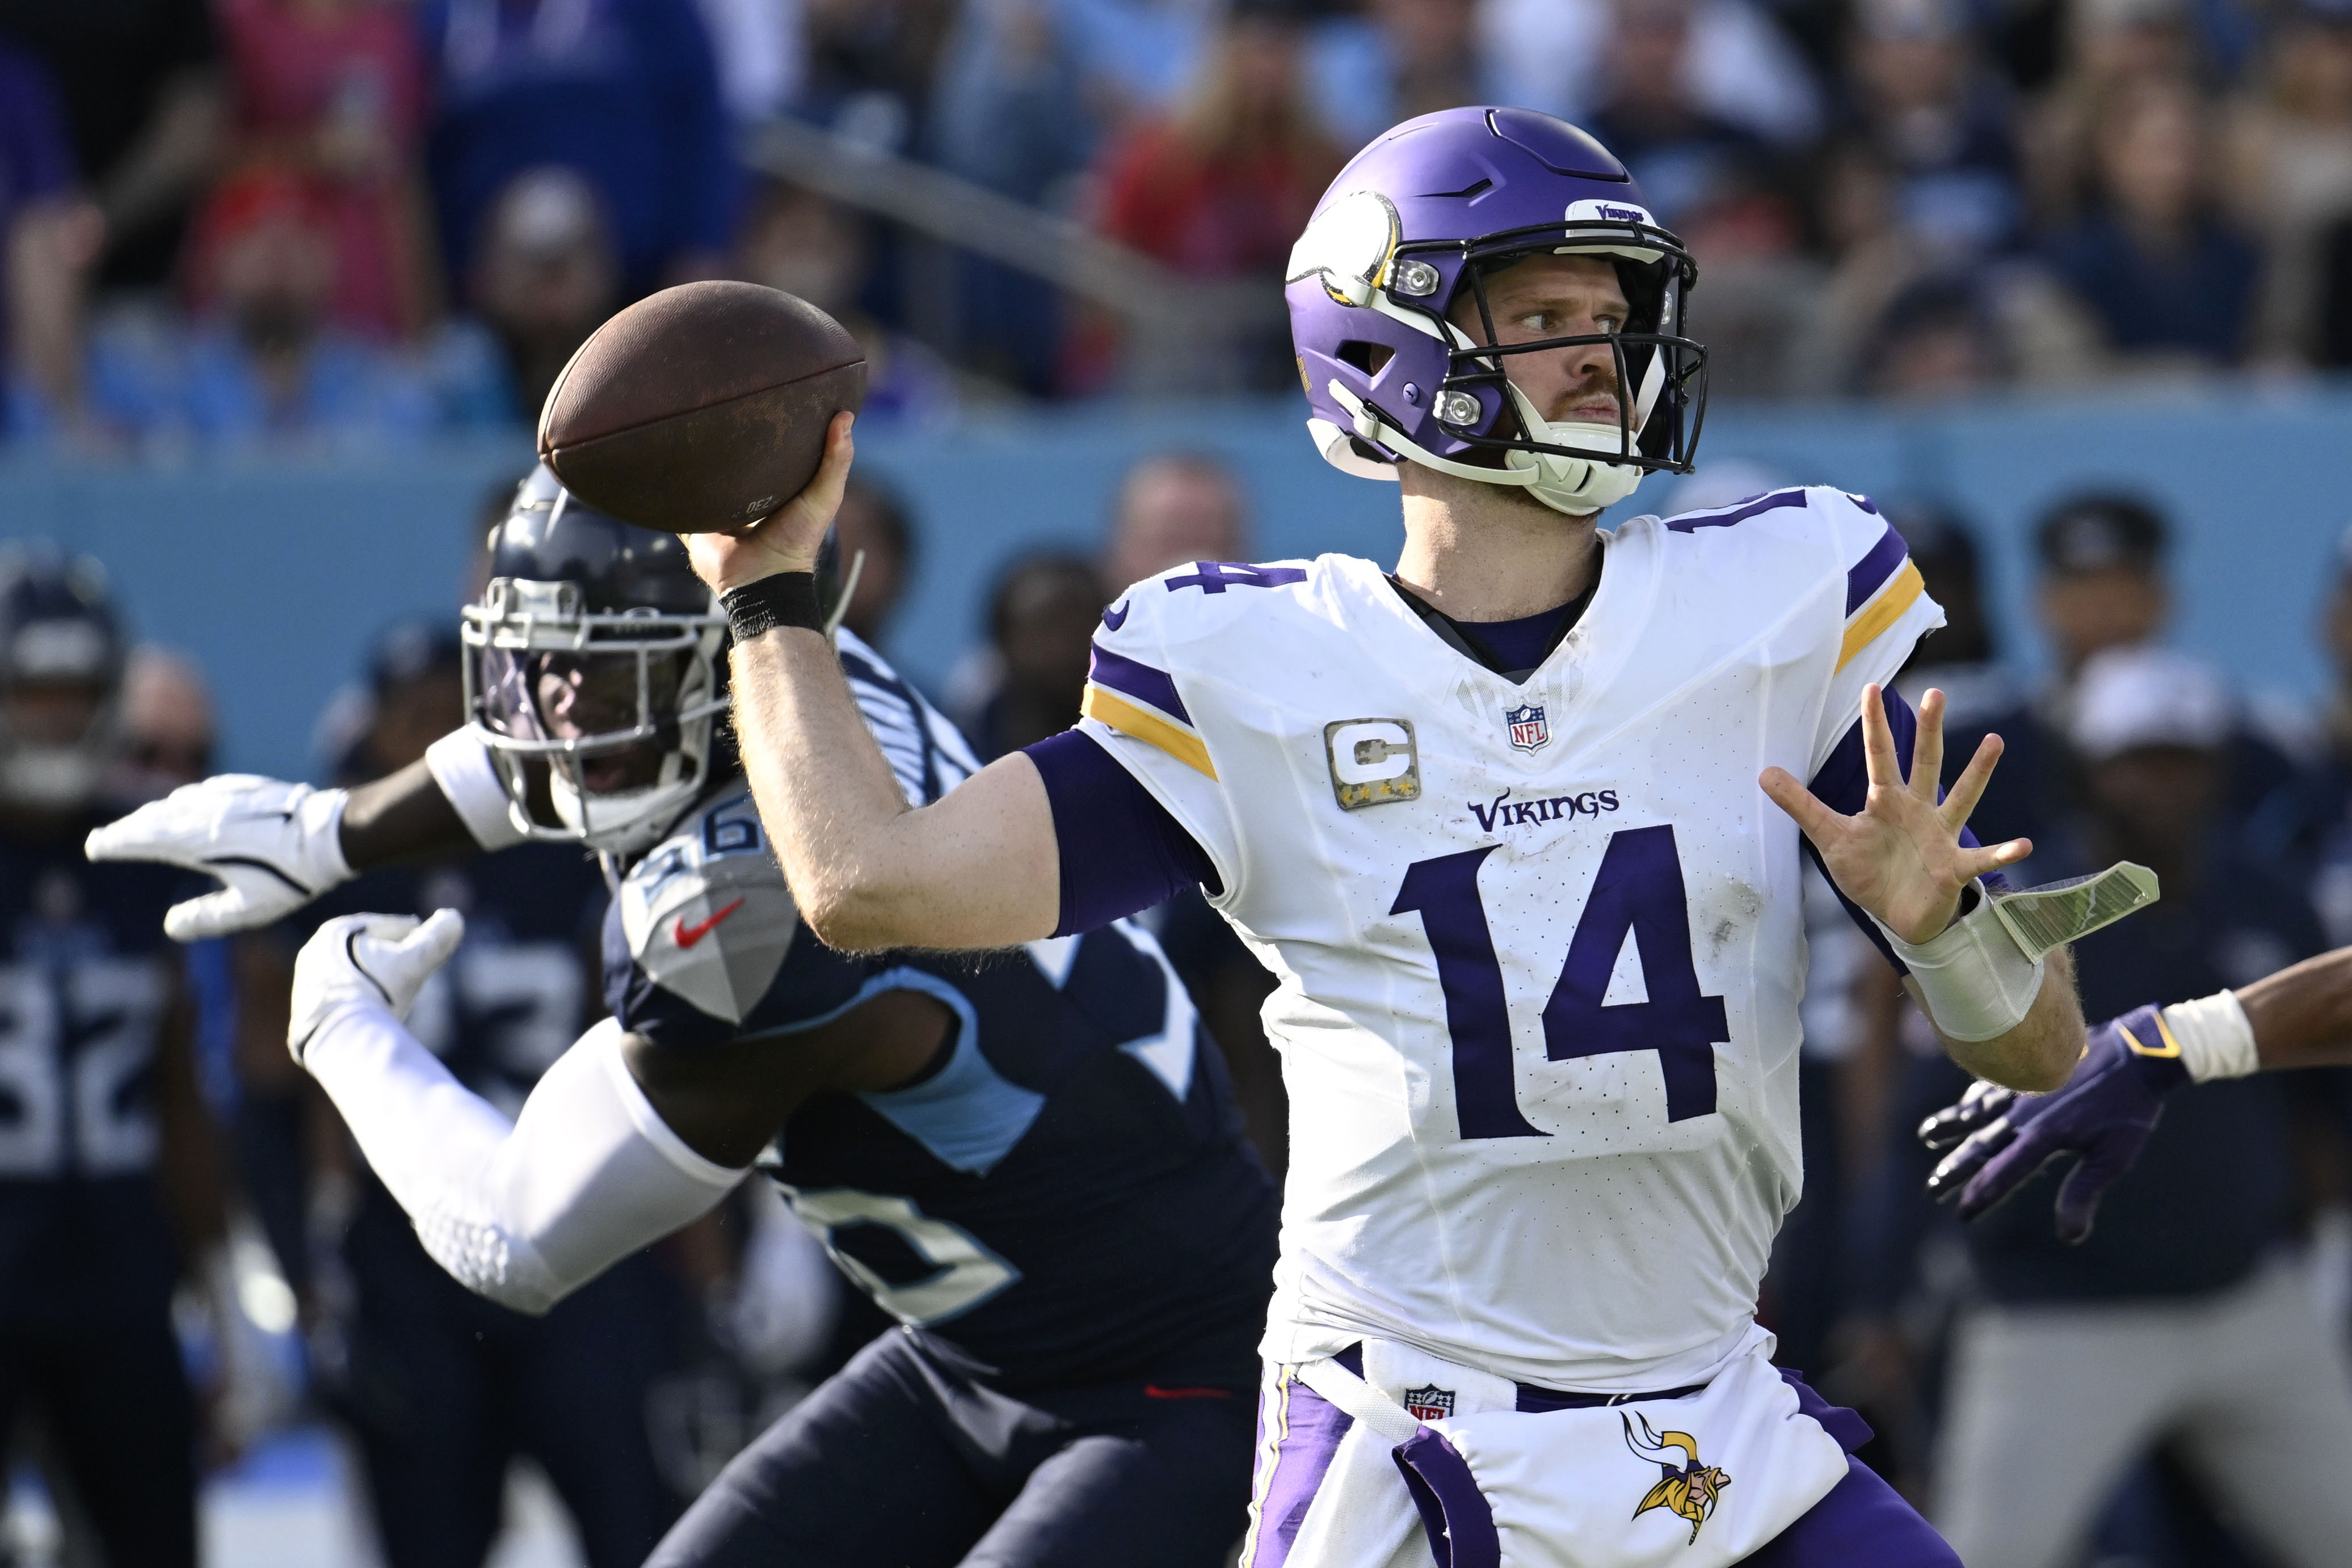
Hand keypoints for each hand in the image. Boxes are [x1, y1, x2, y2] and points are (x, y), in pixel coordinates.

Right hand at [86, 775, 353, 939]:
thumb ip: (208, 918)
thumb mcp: (249, 909)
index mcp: (199, 843)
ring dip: (154, 814)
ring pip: (178, 803)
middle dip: (127, 829)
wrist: (332, 834)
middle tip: (105, 838)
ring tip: (139, 824)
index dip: (117, 843)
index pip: (145, 841)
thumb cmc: (293, 876)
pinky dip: (185, 801)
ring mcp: (226, 798)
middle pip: (154, 819)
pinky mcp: (246, 789)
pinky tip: (184, 803)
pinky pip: (204, 793)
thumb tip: (171, 927)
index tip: (95, 847)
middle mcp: (205, 815)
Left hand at [289, 910, 464, 1063]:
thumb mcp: (415, 962)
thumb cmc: (376, 992)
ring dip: (373, 978)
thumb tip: (454, 919)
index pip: (386, 926)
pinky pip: (339, 995)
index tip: (430, 944)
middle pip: (366, 949)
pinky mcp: (303, 1008)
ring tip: (395, 991)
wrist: (337, 1036)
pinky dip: (357, 997)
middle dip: (391, 956)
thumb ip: (437, 937)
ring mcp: (306, 980)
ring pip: (351, 972)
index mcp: (337, 930)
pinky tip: (373, 1009)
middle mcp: (315, 950)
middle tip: (414, 966)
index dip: (414, 934)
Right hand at [685, 411, 854, 594]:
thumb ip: (837, 460)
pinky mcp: (694, 525)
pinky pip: (675, 505)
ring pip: (701, 481)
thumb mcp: (824, 496)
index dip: (769, 429)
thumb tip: (845, 415)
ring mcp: (717, 512)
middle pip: (732, 464)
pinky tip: (657, 461)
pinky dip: (667, 490)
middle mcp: (744, 499)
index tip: (764, 395)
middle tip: (717, 403)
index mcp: (775, 490)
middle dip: (726, 440)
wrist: (760, 579)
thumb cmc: (797, 539)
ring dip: (694, 462)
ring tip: (683, 423)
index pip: (770, 453)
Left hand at [1760, 686, 2028, 944]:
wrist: (1897, 914)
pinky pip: (1981, 859)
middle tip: (1935, 692)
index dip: (1874, 725)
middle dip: (1929, 730)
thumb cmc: (1869, 871)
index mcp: (1887, 801)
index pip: (1879, 755)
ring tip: (1994, 742)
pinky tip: (2023, 844)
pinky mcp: (1954, 867)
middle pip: (1925, 763)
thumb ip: (1801, 805)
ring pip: (1961, 797)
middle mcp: (1918, 809)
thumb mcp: (1829, 837)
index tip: (1871, 688)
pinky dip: (2002, 852)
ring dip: (1978, 772)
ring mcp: (1940, 836)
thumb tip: (1763, 773)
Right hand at [1918, 1004, 2187, 1241]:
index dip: (1981, 1196)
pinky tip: (1967, 1104)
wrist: (2138, 1052)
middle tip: (1933, 1189)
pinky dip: (1973, 1097)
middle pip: (1979, 1145)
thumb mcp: (2113, 1158)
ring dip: (1950, 1125)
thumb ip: (2084, 1194)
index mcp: (2044, 1137)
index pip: (2003, 1173)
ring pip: (1976, 1111)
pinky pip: (1991, 1085)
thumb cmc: (2130, 1108)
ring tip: (1927, 1135)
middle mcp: (2024, 1114)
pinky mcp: (2027, 1070)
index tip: (1963, 1214)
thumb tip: (2069, 1236)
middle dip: (1955, 1169)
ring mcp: (2022, 1089)